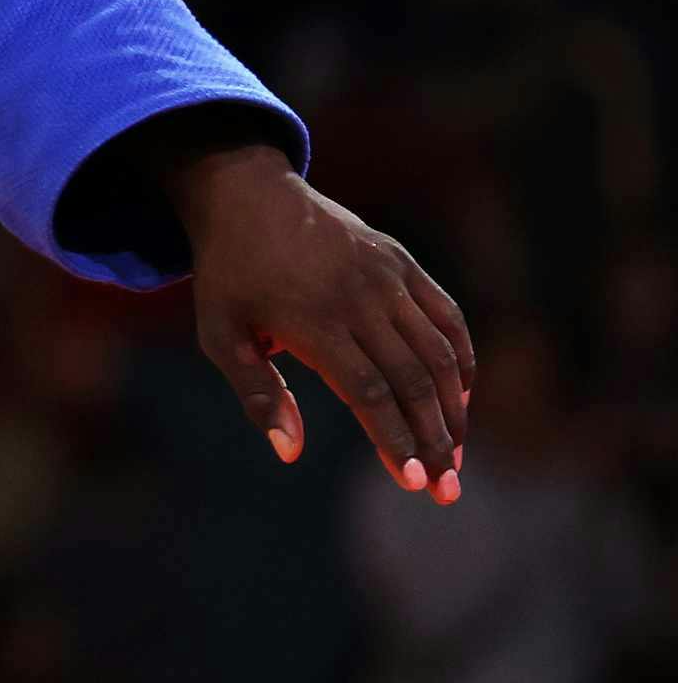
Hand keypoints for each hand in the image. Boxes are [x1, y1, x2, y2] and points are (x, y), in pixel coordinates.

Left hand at [178, 146, 474, 502]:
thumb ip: (256, 392)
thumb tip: (289, 453)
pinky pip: (447, 315)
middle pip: (412, 380)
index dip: (395, 439)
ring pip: (439, 352)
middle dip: (435, 440)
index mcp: (312, 319)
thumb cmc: (229, 273)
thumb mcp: (219, 332)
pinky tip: (462, 397)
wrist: (245, 192)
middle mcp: (358, 297)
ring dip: (455, 409)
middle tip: (447, 490)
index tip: (414, 482)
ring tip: (456, 456)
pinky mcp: (401, 260)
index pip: (369, 392)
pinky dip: (462, 358)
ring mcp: (386, 276)